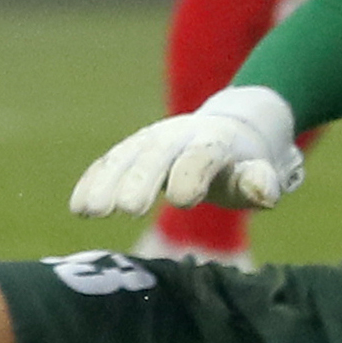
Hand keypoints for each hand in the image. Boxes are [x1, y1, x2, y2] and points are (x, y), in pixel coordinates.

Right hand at [71, 85, 301, 216]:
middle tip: (127, 209)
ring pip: (126, 157)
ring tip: (89, 211)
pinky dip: (93, 182)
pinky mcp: (132, 151)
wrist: (230, 131)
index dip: (192, 174)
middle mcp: (178, 135)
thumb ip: (261, 183)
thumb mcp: (263, 174)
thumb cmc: (246, 166)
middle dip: (141, 180)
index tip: (182, 201)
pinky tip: (78, 207)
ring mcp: (151, 140)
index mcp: (216, 141)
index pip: (203, 155)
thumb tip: (262, 193)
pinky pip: (109, 163)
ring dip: (106, 183)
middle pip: (157, 155)